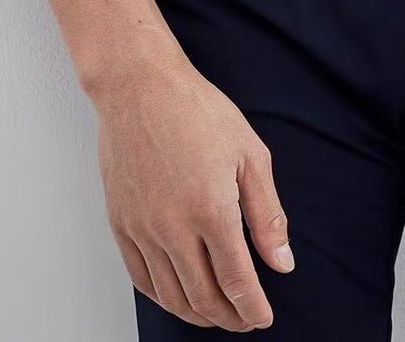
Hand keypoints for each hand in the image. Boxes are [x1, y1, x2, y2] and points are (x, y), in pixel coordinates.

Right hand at [95, 53, 294, 329]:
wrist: (139, 87)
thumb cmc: (197, 111)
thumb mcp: (250, 154)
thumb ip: (267, 215)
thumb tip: (282, 263)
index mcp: (211, 209)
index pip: (237, 282)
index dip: (253, 309)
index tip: (263, 318)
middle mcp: (173, 227)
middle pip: (204, 298)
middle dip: (230, 318)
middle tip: (245, 319)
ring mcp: (142, 228)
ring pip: (171, 296)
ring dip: (198, 315)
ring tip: (217, 314)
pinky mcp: (121, 224)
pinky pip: (141, 280)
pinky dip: (163, 298)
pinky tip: (179, 295)